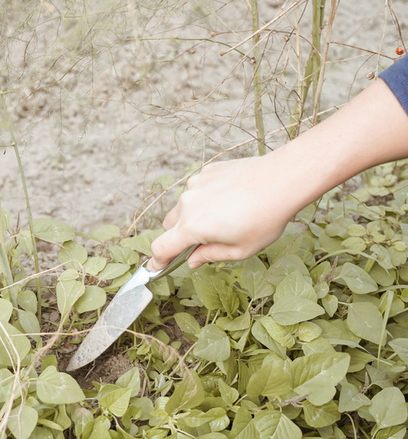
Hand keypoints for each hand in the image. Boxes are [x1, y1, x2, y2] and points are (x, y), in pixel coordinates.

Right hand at [149, 157, 298, 269]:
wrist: (282, 180)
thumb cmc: (265, 219)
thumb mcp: (240, 249)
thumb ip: (210, 256)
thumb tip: (192, 260)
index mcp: (192, 227)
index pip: (161, 247)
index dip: (158, 260)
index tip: (156, 266)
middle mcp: (187, 204)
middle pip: (169, 226)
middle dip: (179, 236)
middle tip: (203, 241)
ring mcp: (195, 185)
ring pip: (183, 206)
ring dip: (192, 215)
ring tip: (224, 216)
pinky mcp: (206, 172)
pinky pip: (197, 189)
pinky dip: (205, 198)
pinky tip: (230, 199)